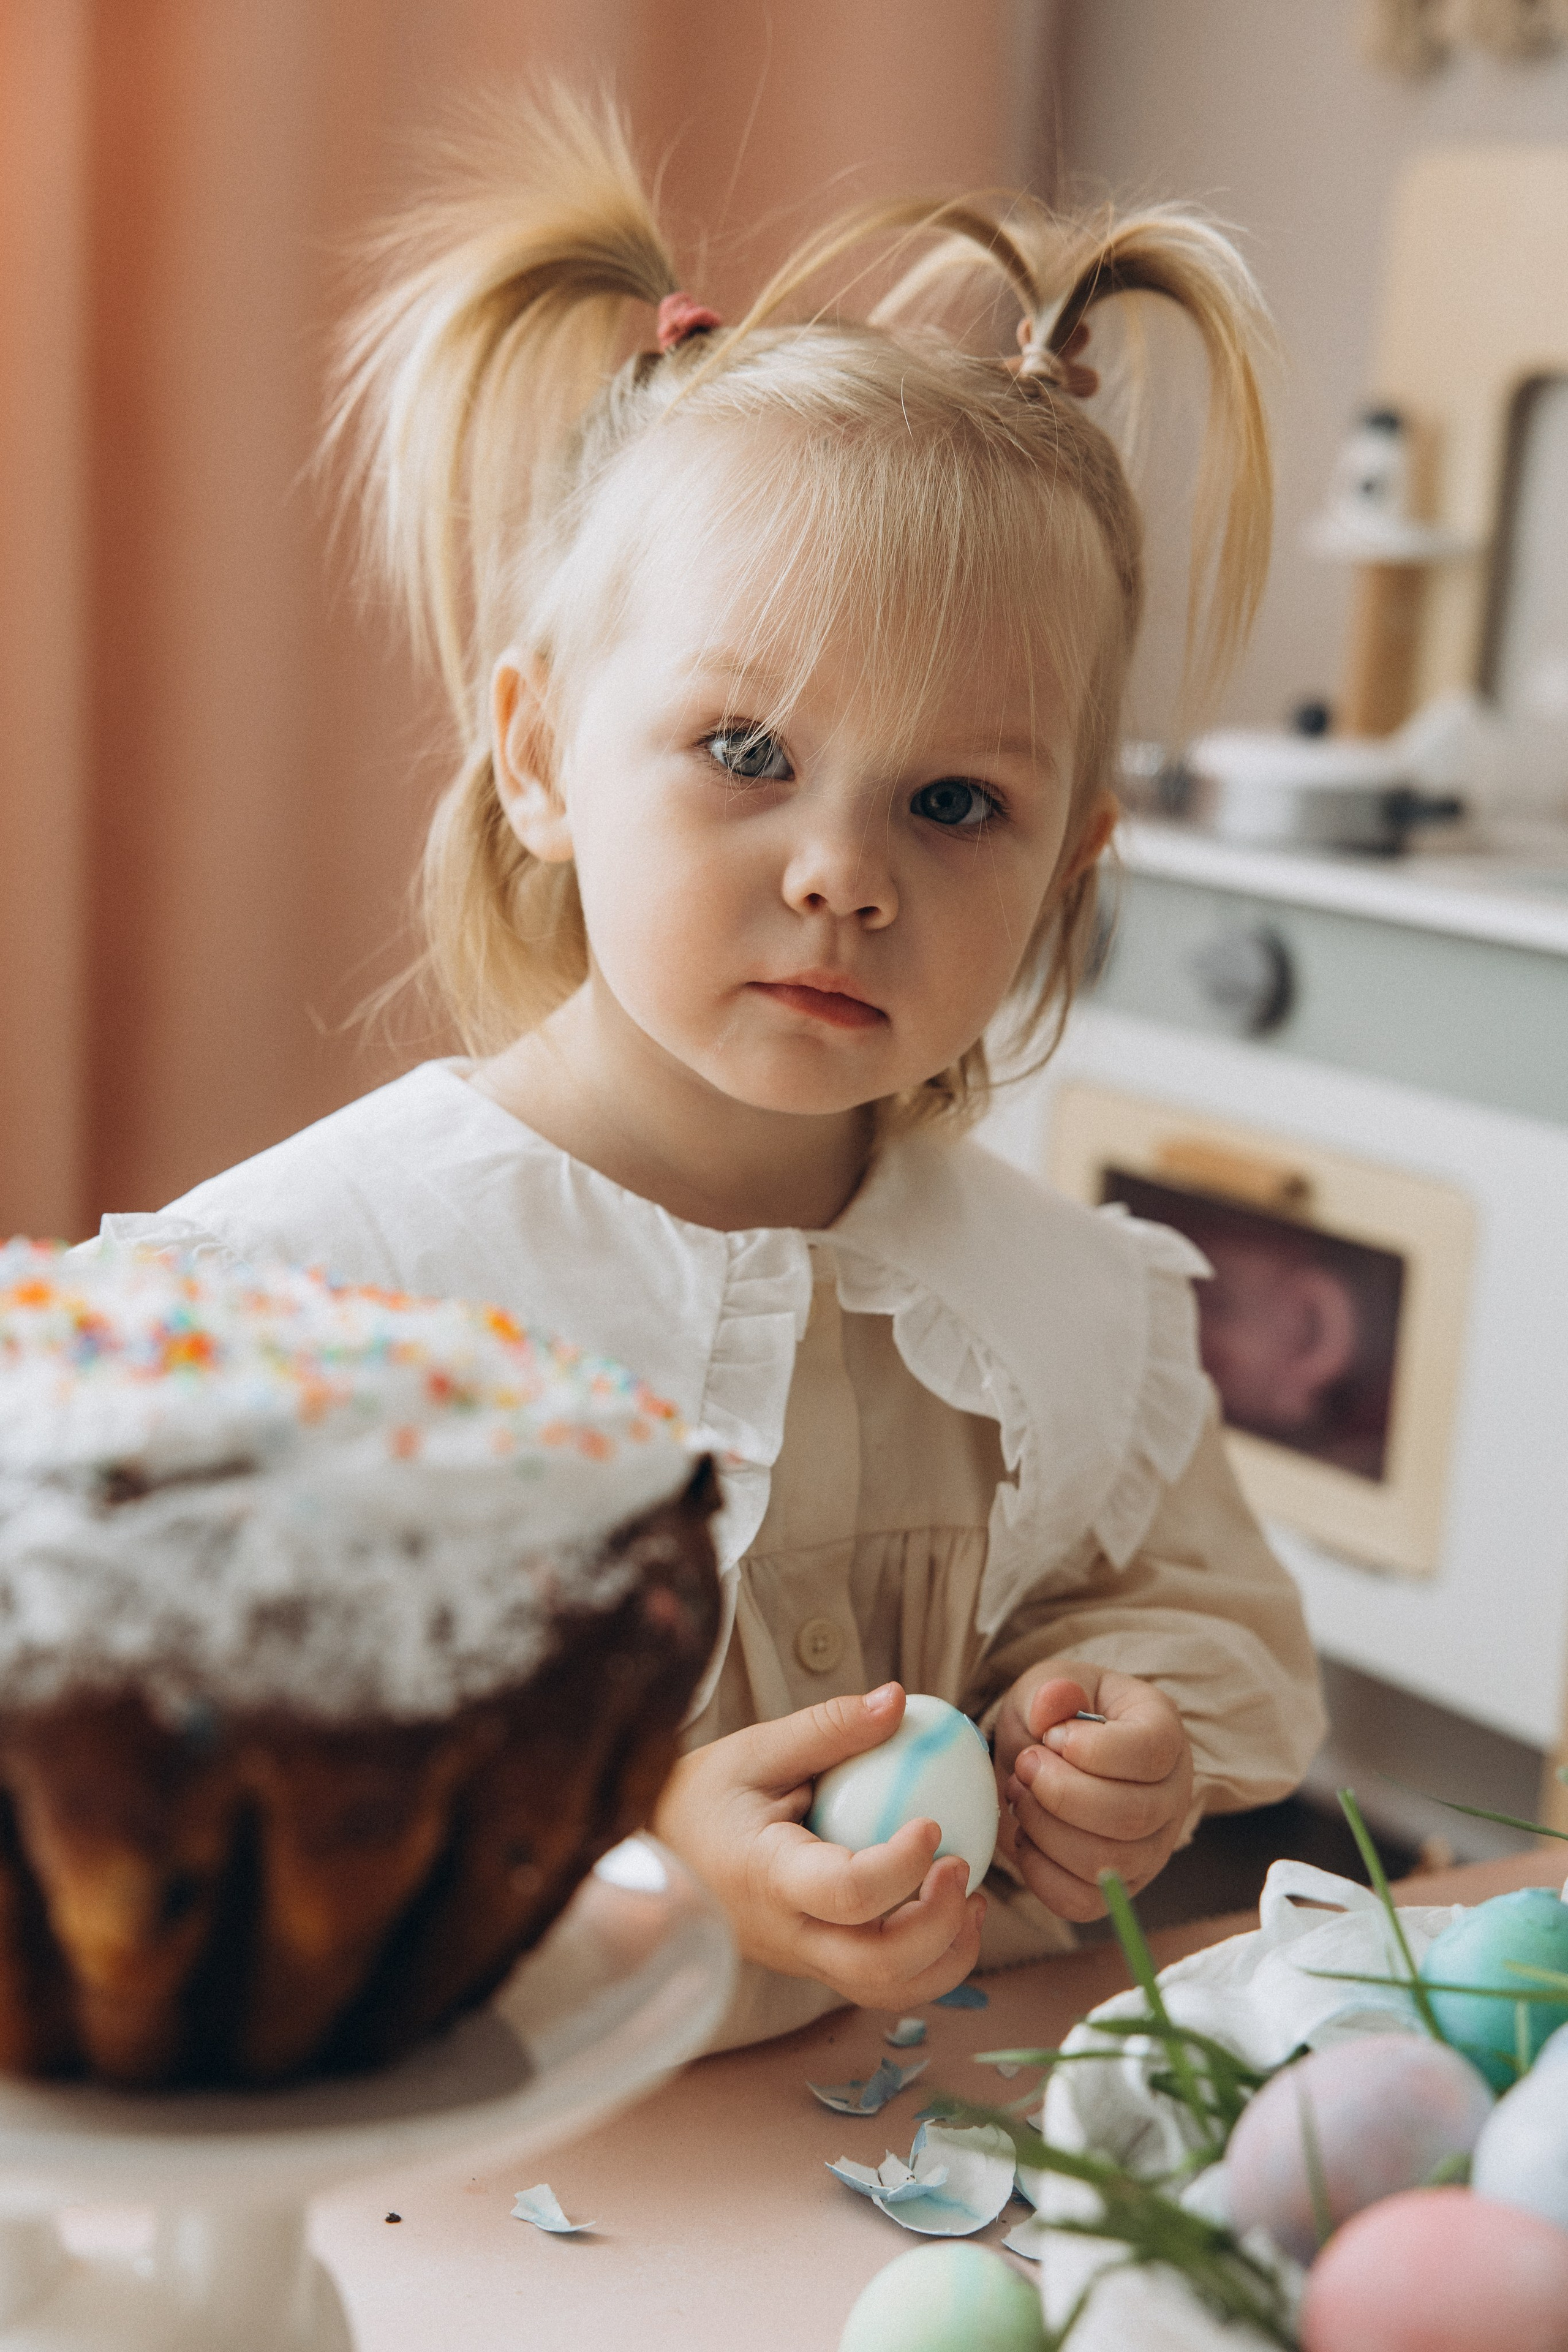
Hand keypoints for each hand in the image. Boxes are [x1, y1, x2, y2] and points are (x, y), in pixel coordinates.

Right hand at [653, 1683, 985, 2006]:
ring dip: (946, 1955)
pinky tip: (950, 1909)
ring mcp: (804, 1961)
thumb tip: (899, 1700)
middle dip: (939, 1925)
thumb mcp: (756, 1750)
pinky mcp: (819, 1965)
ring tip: (972, 1896)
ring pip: (887, 1991)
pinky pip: (882, 1985)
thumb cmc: (706, 1796)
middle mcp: (787, 1935)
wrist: (661, 1855)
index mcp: (767, 1877)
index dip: (901, 1866)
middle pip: (876, 1966)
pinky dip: (931, 1960)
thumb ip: (828, 1728)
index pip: (845, 1892)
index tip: (931, 1822)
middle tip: (963, 1865)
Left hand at [992, 1662, 1193, 1922]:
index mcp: (1164, 1732)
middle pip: (1130, 1817)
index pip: (1150, 1752)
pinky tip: (1024, 1837)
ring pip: (1107, 1863)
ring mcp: (1152, 1848)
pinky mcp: (1119, 1886)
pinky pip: (1083, 1901)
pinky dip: (1040, 1873)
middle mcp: (1171, 1795)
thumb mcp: (1049, 1685)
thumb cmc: (1056, 1717)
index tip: (1051, 1737)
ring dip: (1045, 1831)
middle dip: (1060, 1794)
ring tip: (1020, 1797)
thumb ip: (1049, 1691)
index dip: (1092, 1750)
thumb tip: (1054, 1700)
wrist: (1047, 1756)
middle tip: (1024, 1767)